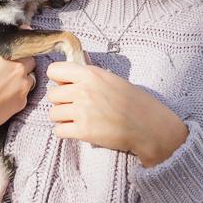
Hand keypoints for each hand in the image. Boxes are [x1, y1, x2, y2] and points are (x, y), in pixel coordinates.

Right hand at [0, 40, 35, 148]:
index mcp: (2, 54)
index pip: (21, 40)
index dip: (21, 40)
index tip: (17, 42)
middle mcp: (16, 68)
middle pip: (30, 58)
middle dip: (23, 59)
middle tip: (11, 64)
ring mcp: (22, 86)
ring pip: (31, 76)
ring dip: (23, 76)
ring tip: (9, 80)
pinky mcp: (21, 102)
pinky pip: (26, 93)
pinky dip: (19, 93)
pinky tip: (6, 95)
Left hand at [45, 61, 187, 166]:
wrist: (149, 126)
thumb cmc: (135, 102)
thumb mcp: (112, 79)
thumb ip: (90, 77)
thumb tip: (70, 77)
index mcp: (90, 74)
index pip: (54, 70)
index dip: (58, 80)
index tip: (66, 86)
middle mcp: (83, 90)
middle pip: (52, 95)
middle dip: (61, 102)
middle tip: (75, 107)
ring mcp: (82, 111)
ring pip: (53, 113)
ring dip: (62, 118)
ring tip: (77, 120)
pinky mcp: (83, 131)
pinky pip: (59, 130)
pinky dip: (65, 132)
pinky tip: (77, 130)